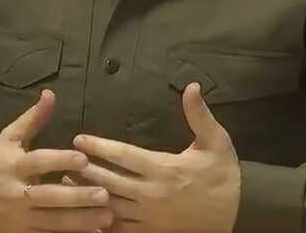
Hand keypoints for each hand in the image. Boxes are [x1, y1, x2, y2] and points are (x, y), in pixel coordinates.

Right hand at [0, 90, 114, 232]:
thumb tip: (50, 94)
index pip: (37, 162)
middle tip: (104, 194)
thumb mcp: (8, 138)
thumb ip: (32, 119)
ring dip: (80, 221)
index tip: (84, 158)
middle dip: (76, 197)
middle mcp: (15, 193)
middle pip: (47, 197)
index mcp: (13, 166)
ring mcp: (18, 219)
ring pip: (52, 222)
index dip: (59, 160)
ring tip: (107, 217)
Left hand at [72, 83, 240, 232]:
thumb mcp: (216, 140)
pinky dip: (102, 223)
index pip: (124, 156)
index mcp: (164, 168)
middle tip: (64, 161)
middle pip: (110, 181)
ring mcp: (151, 217)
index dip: (99, 147)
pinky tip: (87, 214)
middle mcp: (153, 194)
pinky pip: (121, 231)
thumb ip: (199, 114)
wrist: (241, 213)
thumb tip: (191, 86)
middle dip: (85, 171)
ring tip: (68, 185)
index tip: (79, 139)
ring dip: (88, 195)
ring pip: (111, 207)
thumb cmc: (224, 174)